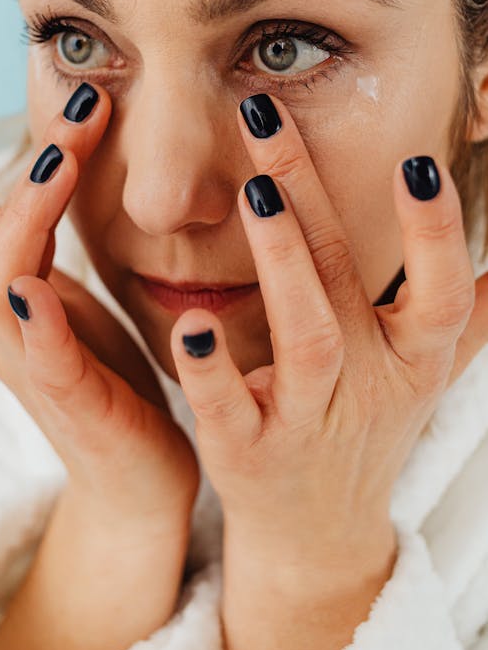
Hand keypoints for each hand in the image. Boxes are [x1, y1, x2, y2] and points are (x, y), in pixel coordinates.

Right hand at [0, 87, 199, 530]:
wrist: (137, 484)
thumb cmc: (100, 385)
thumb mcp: (57, 303)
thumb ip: (13, 254)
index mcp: (4, 301)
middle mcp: (4, 331)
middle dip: (25, 171)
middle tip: (79, 108)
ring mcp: (34, 370)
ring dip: (24, 225)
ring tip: (58, 165)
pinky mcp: (78, 409)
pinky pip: (47, 365)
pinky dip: (38, 327)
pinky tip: (37, 293)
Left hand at [168, 91, 487, 575]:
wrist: (317, 530)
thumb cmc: (369, 425)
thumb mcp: (428, 370)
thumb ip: (470, 309)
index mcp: (413, 357)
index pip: (442, 292)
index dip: (436, 233)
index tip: (417, 161)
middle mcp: (368, 383)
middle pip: (348, 284)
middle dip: (312, 196)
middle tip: (268, 119)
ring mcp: (307, 419)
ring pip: (305, 338)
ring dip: (281, 264)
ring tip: (251, 193)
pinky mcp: (246, 450)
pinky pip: (227, 406)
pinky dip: (210, 367)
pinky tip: (189, 320)